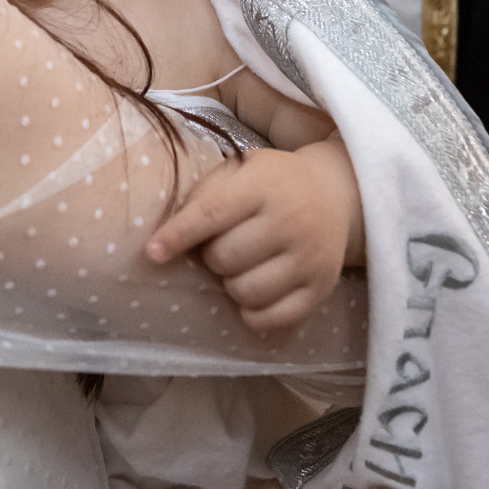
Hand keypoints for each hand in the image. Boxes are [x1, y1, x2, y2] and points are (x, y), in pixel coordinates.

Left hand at [144, 139, 364, 332]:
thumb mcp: (240, 170)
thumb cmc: (272, 182)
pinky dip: (253, 313)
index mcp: (265, 184)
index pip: (213, 213)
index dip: (178, 235)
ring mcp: (310, 258)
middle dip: (210, 258)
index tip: (152, 253)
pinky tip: (252, 295)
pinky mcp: (322, 289)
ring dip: (230, 285)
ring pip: (247, 292)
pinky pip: (273, 319)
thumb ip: (204, 196)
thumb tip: (165, 238)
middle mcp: (292, 220)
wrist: (336, 194)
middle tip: (216, 249)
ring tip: (237, 268)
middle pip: (227, 258)